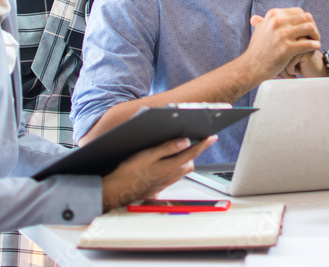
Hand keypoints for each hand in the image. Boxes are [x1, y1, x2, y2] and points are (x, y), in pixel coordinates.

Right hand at [101, 136, 215, 210]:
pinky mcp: (160, 187)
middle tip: (187, 142)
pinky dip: (173, 169)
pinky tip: (163, 164)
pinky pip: (173, 176)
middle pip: (189, 163)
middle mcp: (171, 176)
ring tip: (175, 151)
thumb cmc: (128, 172)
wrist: (116, 191)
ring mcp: (166, 183)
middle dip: (191, 153)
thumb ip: (167, 148)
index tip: (213, 137)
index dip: (203, 144)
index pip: (192, 153)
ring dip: (182, 161)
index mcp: (170, 166)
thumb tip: (185, 141)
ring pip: (181, 170)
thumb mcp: (147, 155)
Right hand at [243, 8, 320, 81]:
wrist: (251, 67)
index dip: (306, 20)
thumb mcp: (260, 29)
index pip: (298, 11)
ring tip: (316, 41)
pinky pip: (308, 43)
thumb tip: (272, 15)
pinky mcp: (287, 48)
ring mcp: (282, 35)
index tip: (308, 28)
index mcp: (273, 15)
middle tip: (315, 35)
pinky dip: (315, 45)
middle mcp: (277, 22)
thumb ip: (266, 20)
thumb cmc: (257, 50)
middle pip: (306, 18)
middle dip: (313, 26)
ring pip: (310, 28)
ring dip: (316, 35)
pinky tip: (316, 47)